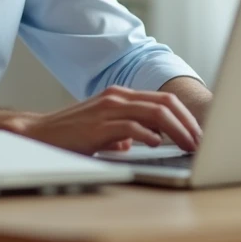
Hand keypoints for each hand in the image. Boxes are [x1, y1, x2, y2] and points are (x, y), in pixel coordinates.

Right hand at [7, 86, 202, 154]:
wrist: (40, 134)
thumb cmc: (72, 134)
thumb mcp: (104, 129)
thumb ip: (124, 130)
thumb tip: (142, 141)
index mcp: (121, 95)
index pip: (163, 99)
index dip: (185, 116)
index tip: (197, 133)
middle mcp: (117, 97)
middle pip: (165, 103)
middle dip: (188, 123)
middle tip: (200, 142)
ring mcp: (109, 109)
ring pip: (155, 113)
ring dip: (177, 130)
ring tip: (188, 146)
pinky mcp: (100, 125)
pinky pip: (133, 127)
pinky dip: (150, 136)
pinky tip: (158, 145)